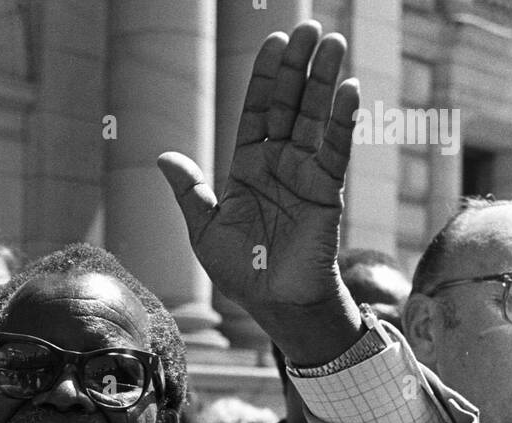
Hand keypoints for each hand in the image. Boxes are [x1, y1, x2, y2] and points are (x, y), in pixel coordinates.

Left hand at [158, 22, 362, 363]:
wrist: (274, 306)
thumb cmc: (241, 274)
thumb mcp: (205, 231)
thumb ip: (189, 192)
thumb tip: (163, 158)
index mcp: (248, 168)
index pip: (257, 111)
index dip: (266, 77)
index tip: (275, 40)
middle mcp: (279, 164)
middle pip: (289, 105)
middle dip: (299, 67)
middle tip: (310, 27)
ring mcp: (305, 175)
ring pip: (316, 119)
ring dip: (325, 81)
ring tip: (334, 43)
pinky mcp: (327, 193)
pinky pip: (336, 151)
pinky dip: (343, 122)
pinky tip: (349, 91)